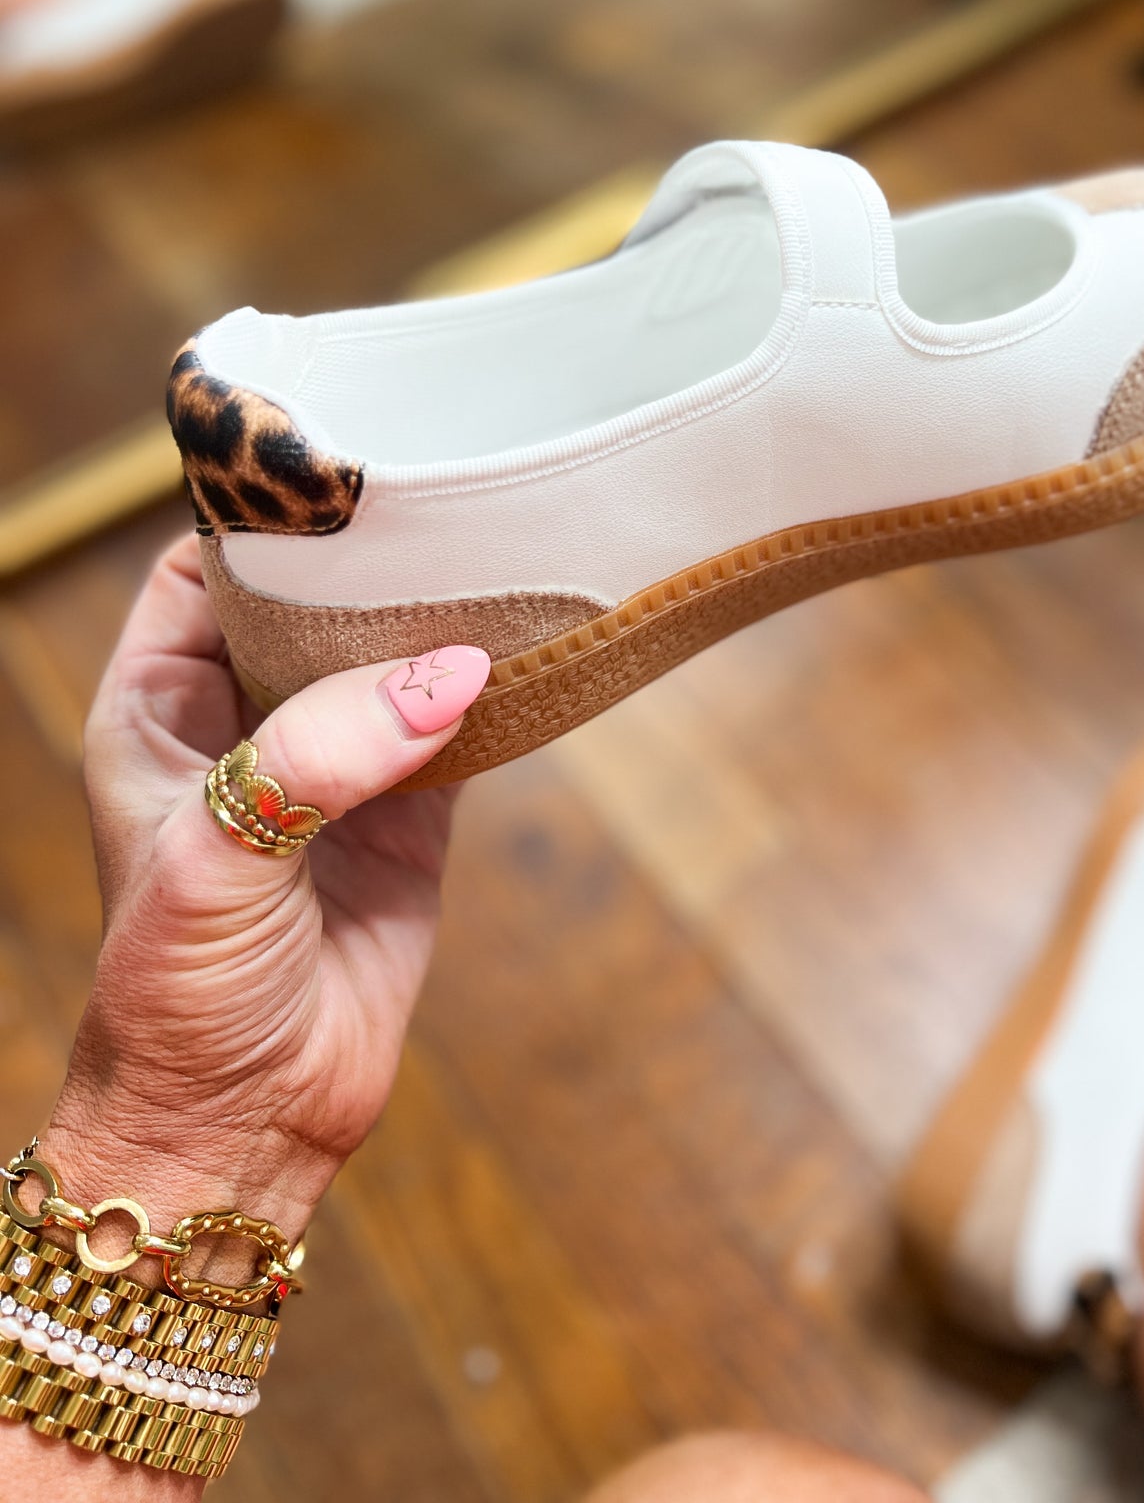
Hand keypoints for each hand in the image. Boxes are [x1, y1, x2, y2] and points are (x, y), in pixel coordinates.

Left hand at [30, 534, 488, 1260]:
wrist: (243, 1130)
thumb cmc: (177, 998)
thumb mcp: (218, 859)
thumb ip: (319, 758)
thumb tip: (450, 675)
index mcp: (159, 709)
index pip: (204, 570)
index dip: (263, 517)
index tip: (345, 463)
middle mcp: (246, 725)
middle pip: (312, 601)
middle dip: (373, 553)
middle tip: (450, 488)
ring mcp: (336, 768)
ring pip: (393, 655)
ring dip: (441, 615)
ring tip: (506, 549)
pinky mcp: (412, 818)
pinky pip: (460, 727)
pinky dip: (495, 687)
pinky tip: (534, 645)